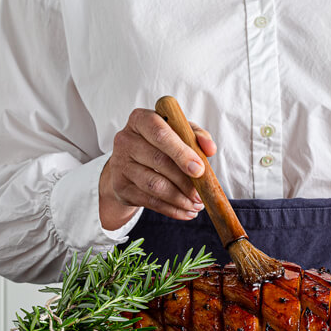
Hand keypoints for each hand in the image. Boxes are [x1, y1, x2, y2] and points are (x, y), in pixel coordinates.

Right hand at [99, 108, 217, 229]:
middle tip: (201, 193)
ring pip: (154, 184)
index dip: (181, 152)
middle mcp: (125, 139)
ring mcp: (120, 163)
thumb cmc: (158, 145)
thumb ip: (195, 136)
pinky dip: (171, 209)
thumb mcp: (177, 133)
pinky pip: (149, 201)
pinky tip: (185, 211)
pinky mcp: (120, 186)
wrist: (129, 164)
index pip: (160, 133)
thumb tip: (209, 148)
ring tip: (196, 205)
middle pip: (159, 161)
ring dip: (179, 198)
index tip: (199, 169)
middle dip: (185, 180)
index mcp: (141, 119)